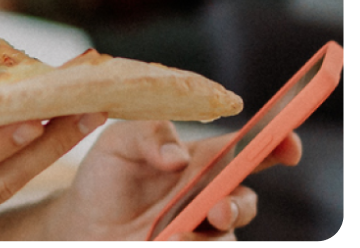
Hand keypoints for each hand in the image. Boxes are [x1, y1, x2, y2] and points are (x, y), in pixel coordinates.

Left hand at [38, 120, 301, 240]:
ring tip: (181, 230)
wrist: (81, 221)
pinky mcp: (185, 246)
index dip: (275, 144)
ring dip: (211, 232)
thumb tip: (178, 156)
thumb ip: (149, 133)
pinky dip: (190, 245)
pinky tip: (170, 239)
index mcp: (200, 158)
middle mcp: (208, 194)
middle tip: (219, 207)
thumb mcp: (119, 141)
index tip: (287, 144)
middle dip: (241, 203)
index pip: (246, 149)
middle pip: (246, 198)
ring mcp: (200, 228)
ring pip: (227, 233)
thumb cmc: (105, 175)